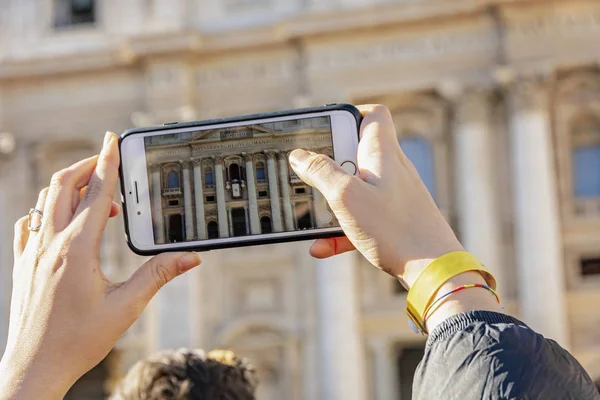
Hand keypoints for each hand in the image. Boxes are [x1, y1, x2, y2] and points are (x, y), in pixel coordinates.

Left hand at [0, 132, 200, 399]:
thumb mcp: (126, 307)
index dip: (107, 161)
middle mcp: (48, 245)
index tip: (113, 138)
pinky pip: (31, 223)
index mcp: (76, 250)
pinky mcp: (22, 264)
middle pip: (62, 186)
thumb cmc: (77, 341)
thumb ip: (159, 276)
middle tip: (108, 162)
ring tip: (98, 198)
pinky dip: (49, 210)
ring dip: (70, 188)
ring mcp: (31, 253)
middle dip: (86, 166)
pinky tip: (63, 222)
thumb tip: (190, 257)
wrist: (34, 367)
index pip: (96, 193)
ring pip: (44, 201)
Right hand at [289, 105, 463, 286]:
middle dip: (330, 164)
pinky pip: (362, 217)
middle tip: (312, 176)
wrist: (434, 271)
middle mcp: (391, 170)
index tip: (325, 128)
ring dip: (332, 201)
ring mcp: (394, 196)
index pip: (373, 114)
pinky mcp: (395, 220)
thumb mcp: (347, 197)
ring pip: (356, 189)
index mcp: (382, 154)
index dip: (349, 113)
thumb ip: (321, 172)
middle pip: (357, 152)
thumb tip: (299, 155)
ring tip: (312, 215)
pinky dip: (342, 228)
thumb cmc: (394, 230)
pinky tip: (321, 247)